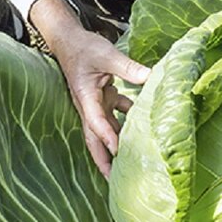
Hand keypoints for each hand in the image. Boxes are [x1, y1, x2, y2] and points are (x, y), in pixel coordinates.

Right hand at [30, 0, 149, 176]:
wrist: (69, 40)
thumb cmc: (84, 47)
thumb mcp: (107, 55)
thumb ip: (128, 67)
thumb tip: (152, 76)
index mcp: (86, 98)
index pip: (97, 123)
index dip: (108, 138)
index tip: (120, 152)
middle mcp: (89, 106)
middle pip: (95, 140)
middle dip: (104, 161)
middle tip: (116, 182)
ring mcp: (96, 104)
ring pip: (106, 131)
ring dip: (117, 147)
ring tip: (130, 165)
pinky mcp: (103, 98)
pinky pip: (116, 116)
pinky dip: (128, 123)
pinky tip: (144, 129)